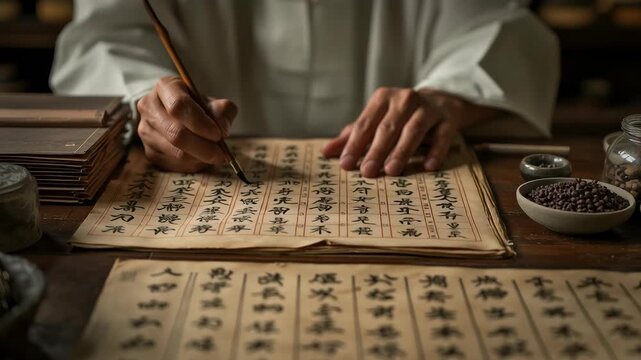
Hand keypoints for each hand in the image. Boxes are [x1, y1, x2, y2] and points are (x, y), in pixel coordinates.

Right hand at [137, 76, 236, 171]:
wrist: (181, 118)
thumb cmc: (199, 108)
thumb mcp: (214, 103)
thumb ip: (223, 111)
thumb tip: (222, 129)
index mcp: (165, 87)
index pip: (179, 106)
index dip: (200, 123)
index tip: (219, 134)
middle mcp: (150, 107)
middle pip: (176, 133)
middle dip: (203, 146)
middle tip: (222, 153)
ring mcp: (146, 130)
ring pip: (176, 152)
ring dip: (200, 157)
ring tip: (215, 155)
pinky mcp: (150, 151)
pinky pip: (174, 164)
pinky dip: (194, 165)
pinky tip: (202, 158)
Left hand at [323, 87, 495, 177]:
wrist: (440, 101)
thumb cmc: (399, 116)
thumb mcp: (376, 121)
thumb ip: (352, 136)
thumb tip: (325, 153)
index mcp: (382, 98)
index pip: (365, 124)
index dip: (354, 144)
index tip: (345, 164)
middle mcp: (405, 99)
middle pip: (388, 128)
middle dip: (376, 151)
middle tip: (367, 173)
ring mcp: (428, 108)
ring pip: (413, 131)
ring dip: (402, 151)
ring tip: (392, 171)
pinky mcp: (448, 120)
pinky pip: (442, 136)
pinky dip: (436, 151)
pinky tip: (429, 167)